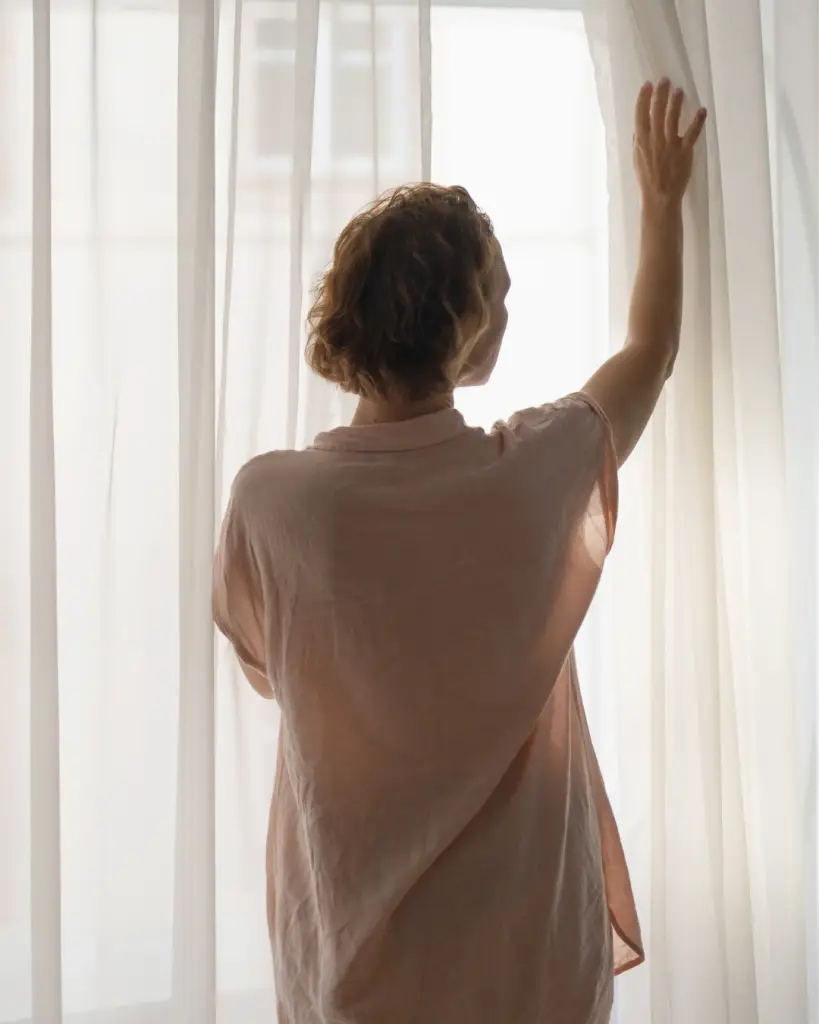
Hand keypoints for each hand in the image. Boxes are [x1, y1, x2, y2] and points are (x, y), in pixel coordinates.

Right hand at [633, 79, 706, 209]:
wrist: (660, 196)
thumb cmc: (647, 179)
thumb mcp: (637, 159)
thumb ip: (638, 142)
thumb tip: (639, 128)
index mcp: (641, 141)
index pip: (641, 115)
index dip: (643, 98)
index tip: (647, 85)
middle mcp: (655, 140)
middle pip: (657, 111)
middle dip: (661, 94)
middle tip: (665, 80)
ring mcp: (671, 145)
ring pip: (673, 118)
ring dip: (677, 102)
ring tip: (680, 90)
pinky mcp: (685, 151)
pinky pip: (693, 133)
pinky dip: (698, 121)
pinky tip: (702, 110)